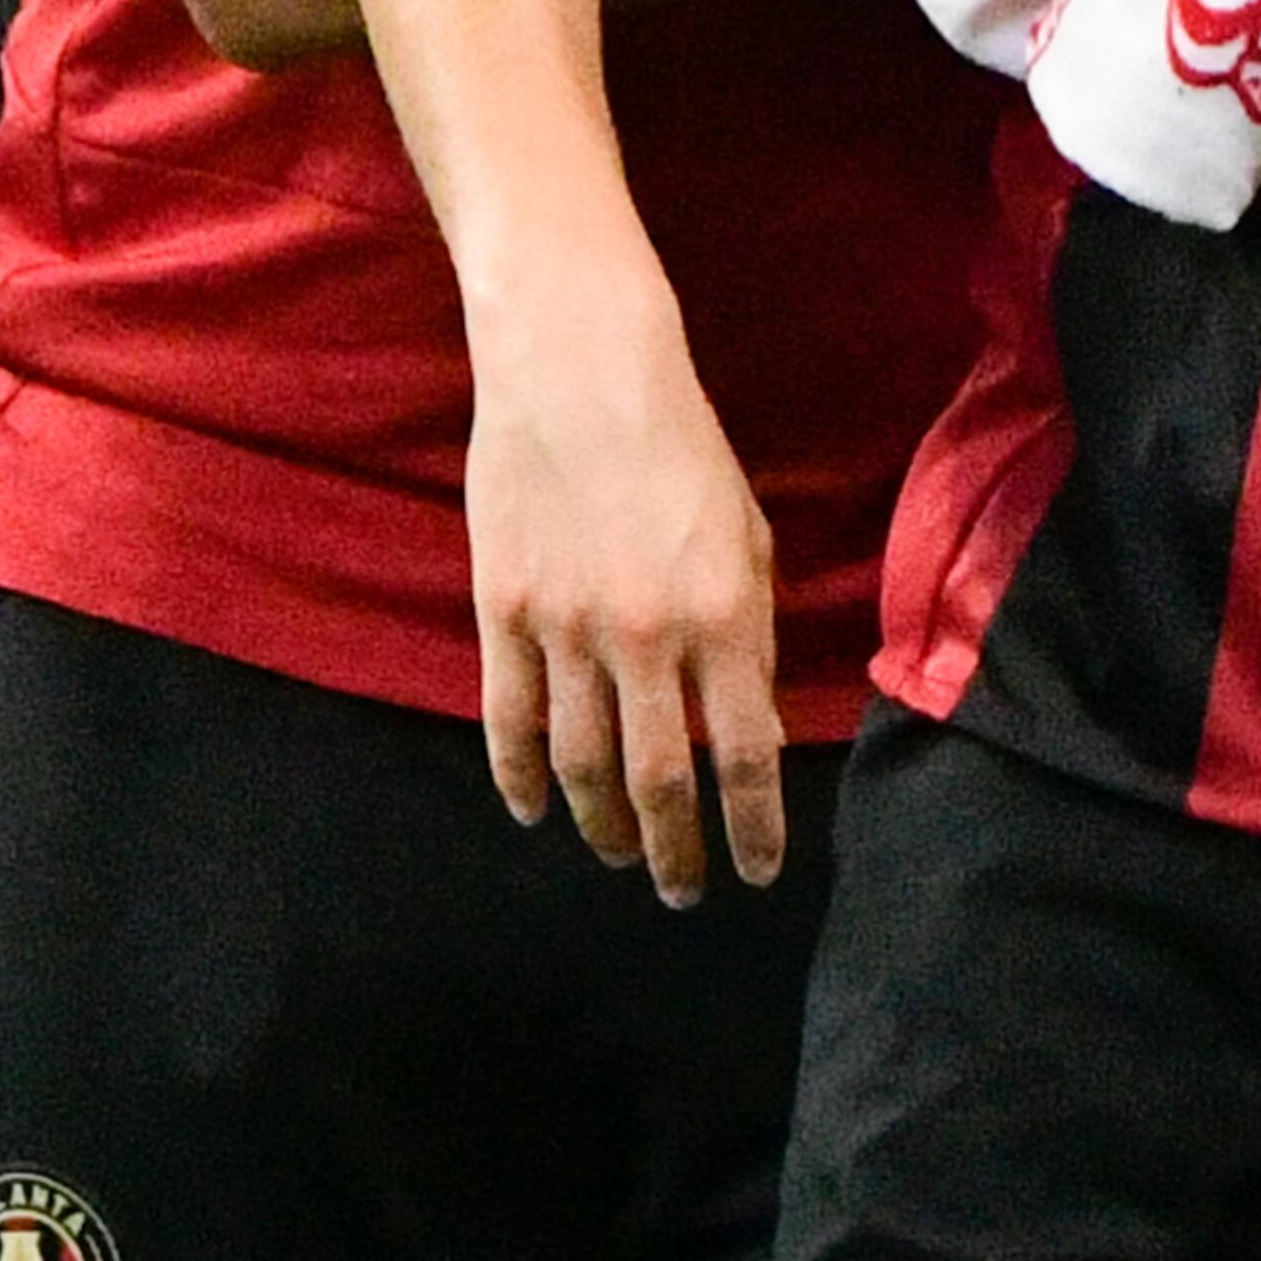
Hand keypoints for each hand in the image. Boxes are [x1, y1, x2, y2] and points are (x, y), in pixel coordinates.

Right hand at [461, 300, 788, 906]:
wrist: (579, 369)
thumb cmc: (680, 445)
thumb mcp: (747, 535)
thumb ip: (748, 632)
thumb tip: (745, 721)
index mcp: (723, 618)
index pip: (746, 756)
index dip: (753, 827)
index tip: (758, 870)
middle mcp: (646, 638)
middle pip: (661, 781)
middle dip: (676, 852)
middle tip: (684, 892)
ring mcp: (566, 629)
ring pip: (582, 764)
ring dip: (604, 826)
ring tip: (618, 856)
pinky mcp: (503, 611)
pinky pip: (509, 720)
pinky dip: (520, 778)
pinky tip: (535, 811)